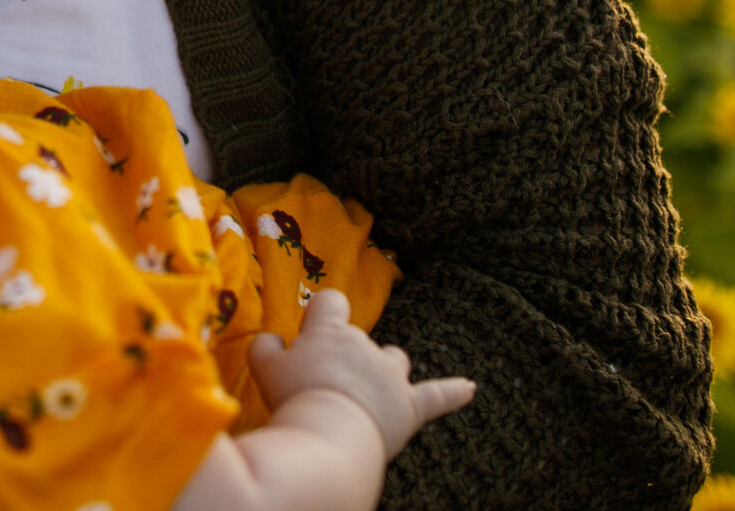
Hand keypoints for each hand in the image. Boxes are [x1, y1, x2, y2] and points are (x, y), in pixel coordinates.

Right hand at [247, 289, 474, 459]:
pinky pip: (437, 396)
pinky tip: (470, 389)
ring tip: (368, 390)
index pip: (331, 302)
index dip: (322, 312)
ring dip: (384, 369)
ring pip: (395, 359)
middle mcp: (366, 346)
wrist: (330, 432)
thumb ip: (265, 346)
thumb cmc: (294, 397)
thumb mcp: (264, 367)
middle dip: (347, 357)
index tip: (312, 325)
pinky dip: (454, 392)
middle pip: (362, 338)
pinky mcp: (410, 407)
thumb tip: (271, 339)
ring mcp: (391, 376)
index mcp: (331, 332)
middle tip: (322, 386)